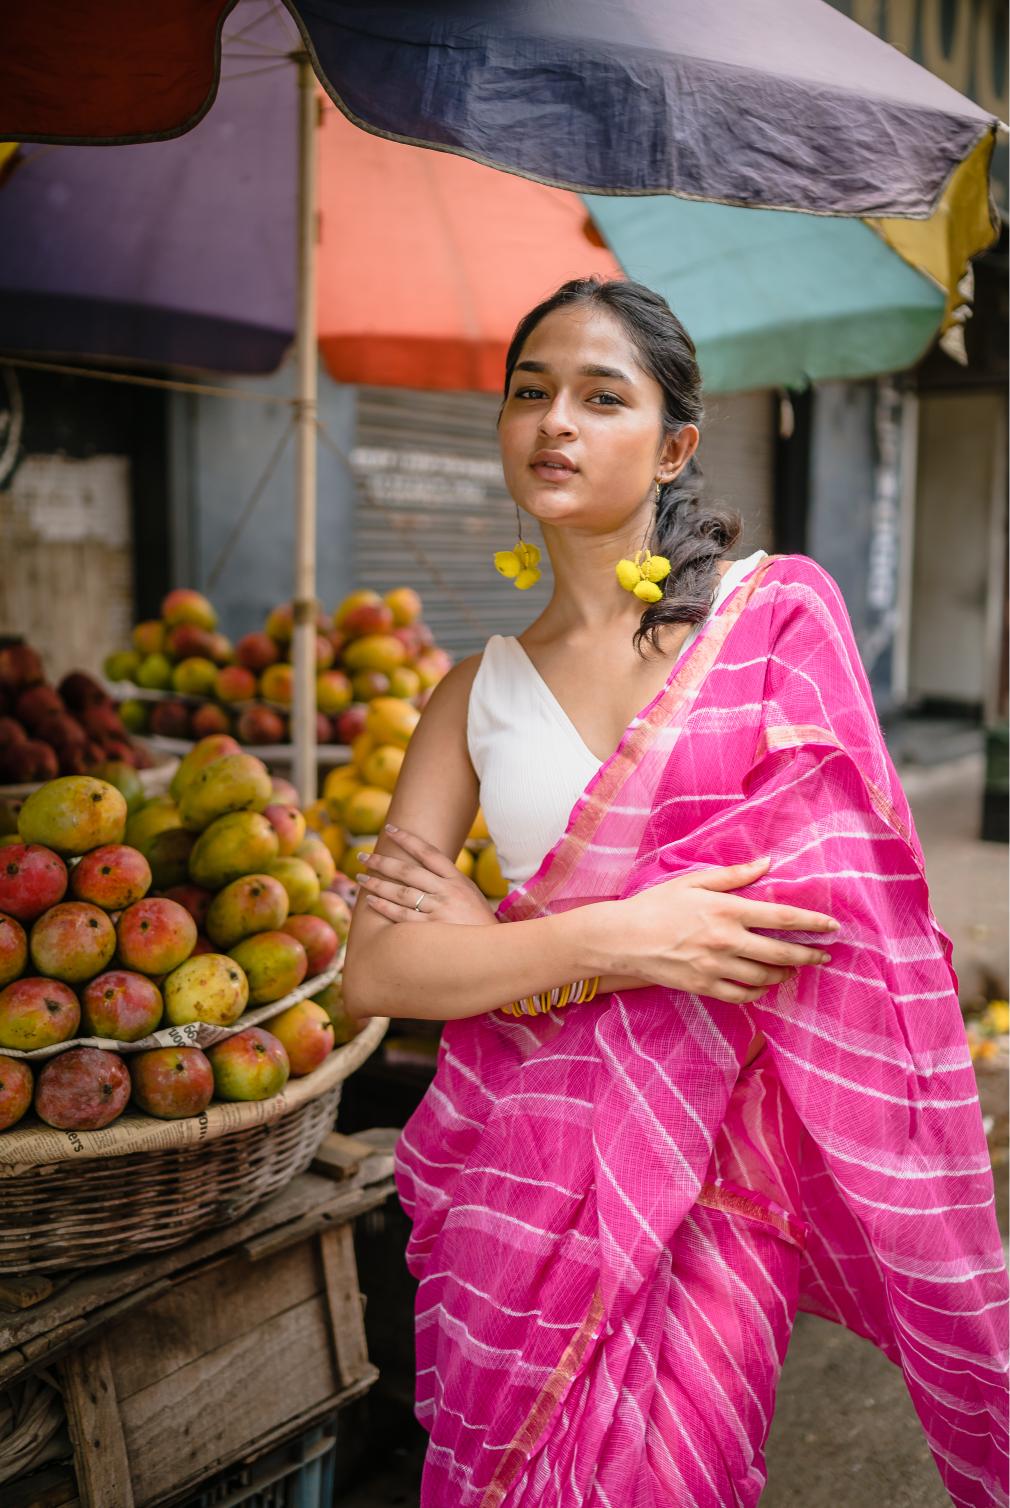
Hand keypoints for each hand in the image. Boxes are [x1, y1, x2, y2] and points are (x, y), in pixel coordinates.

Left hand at [356, 825, 498, 926]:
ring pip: (401, 892)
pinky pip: (402, 916)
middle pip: (408, 871)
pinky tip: (370, 901)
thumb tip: (424, 868)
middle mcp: (447, 892)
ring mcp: (439, 911)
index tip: (390, 829)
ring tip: (360, 878)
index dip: (408, 839)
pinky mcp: (431, 931)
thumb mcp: (470, 895)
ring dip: (377, 884)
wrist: (495, 952)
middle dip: (382, 862)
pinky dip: (384, 907)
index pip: (428, 853)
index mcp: (458, 880)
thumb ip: (449, 881)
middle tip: (362, 856)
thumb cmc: (479, 924)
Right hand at [612, 857, 839, 1004]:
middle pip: (780, 953)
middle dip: (809, 955)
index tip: (832, 927)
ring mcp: (715, 966)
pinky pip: (741, 995)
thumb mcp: (693, 881)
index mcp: (726, 909)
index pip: (781, 918)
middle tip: (825, 956)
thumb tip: (767, 864)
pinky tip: (764, 986)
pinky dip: (758, 992)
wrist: (622, 938)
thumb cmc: (656, 905)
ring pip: (764, 977)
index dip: (812, 924)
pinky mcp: (703, 986)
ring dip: (785, 974)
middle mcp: (725, 940)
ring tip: (794, 969)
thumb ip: (734, 875)